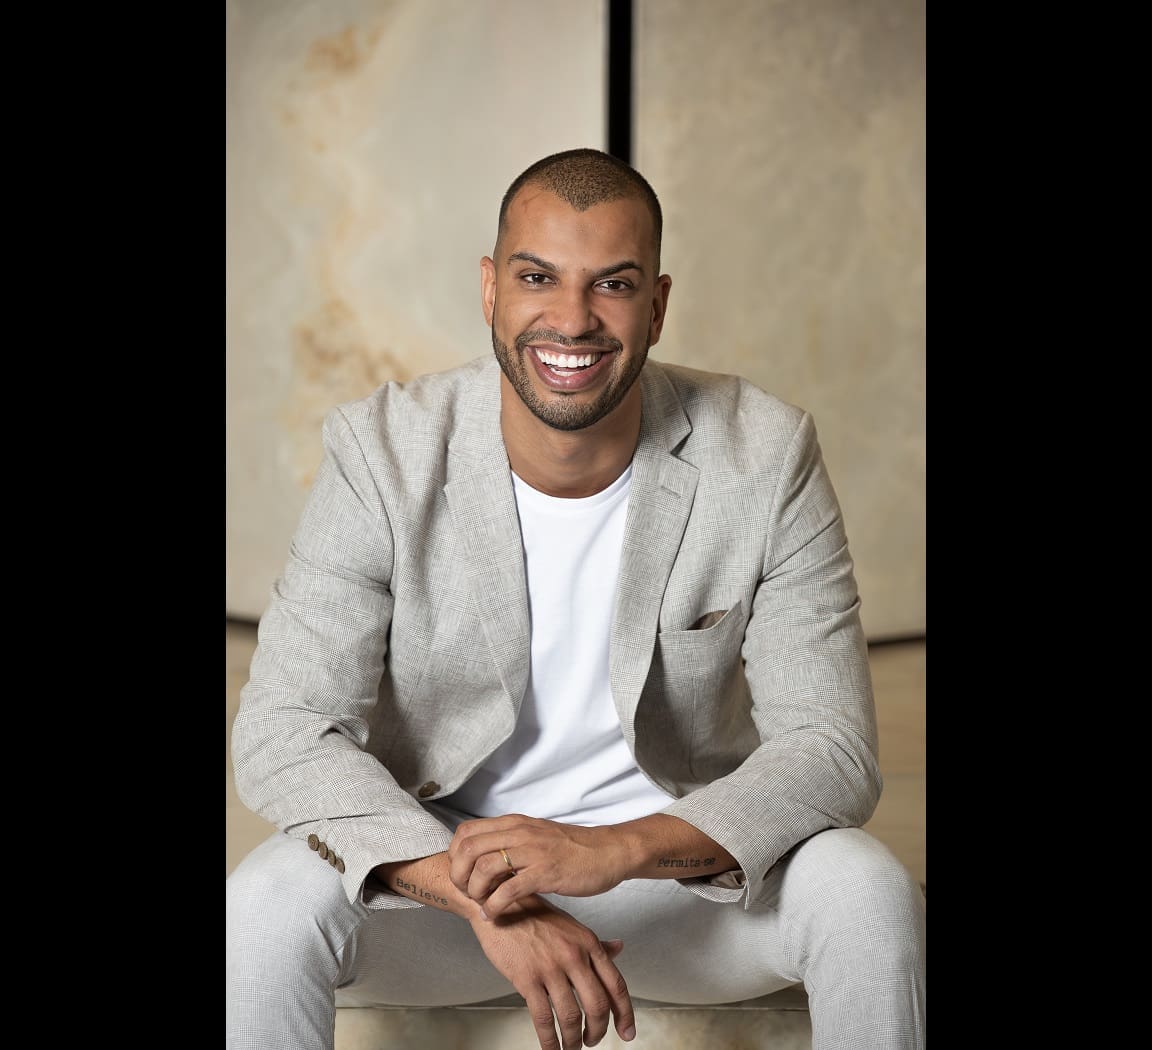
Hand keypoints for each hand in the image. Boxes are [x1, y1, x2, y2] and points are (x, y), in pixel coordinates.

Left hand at [449, 814, 625, 916]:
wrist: (608, 852)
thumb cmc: (572, 849)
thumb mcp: (535, 837)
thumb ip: (511, 843)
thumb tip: (484, 859)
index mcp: (515, 823)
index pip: (466, 832)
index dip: (455, 856)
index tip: (462, 874)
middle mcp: (520, 833)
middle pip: (468, 848)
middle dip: (459, 875)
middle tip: (467, 892)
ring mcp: (533, 852)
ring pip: (484, 867)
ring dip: (475, 891)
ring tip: (481, 903)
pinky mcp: (546, 872)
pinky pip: (508, 890)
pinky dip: (494, 905)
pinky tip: (494, 914)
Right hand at [469, 893, 635, 1048]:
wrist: (502, 903)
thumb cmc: (535, 915)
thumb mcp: (572, 926)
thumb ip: (596, 943)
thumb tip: (618, 948)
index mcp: (588, 943)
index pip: (616, 985)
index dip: (625, 1014)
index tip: (627, 1032)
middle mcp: (574, 956)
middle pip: (598, 1006)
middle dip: (598, 1032)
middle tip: (593, 1042)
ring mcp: (551, 968)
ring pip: (572, 1017)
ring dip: (573, 1041)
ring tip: (571, 1048)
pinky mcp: (527, 978)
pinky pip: (544, 1019)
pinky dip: (550, 1041)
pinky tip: (551, 1049)